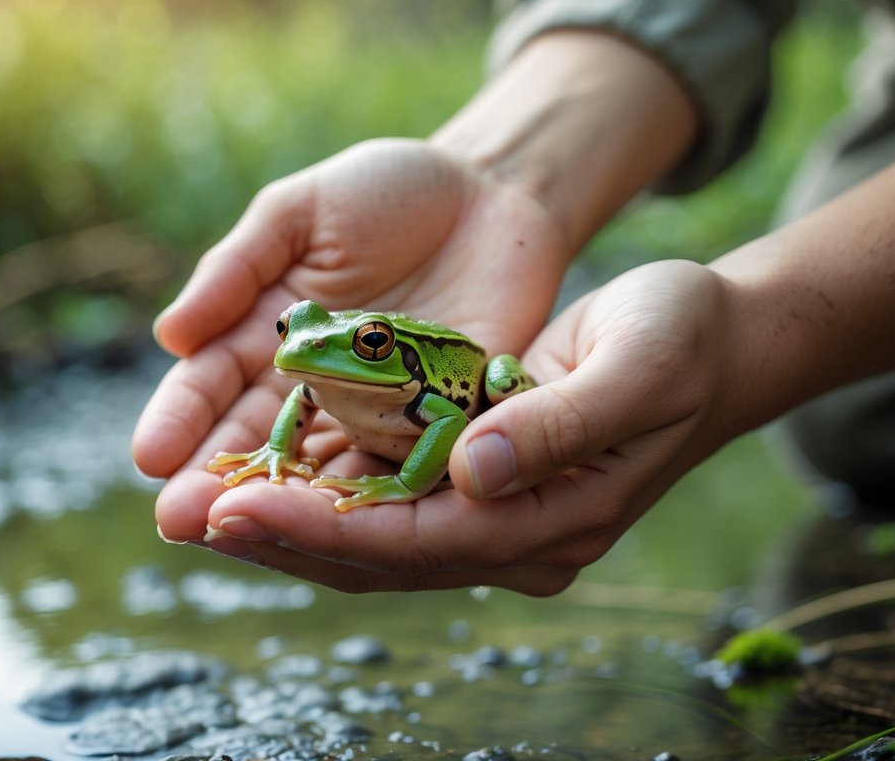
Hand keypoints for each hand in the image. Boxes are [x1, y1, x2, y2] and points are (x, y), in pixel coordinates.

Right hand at [132, 138, 569, 546]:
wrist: (491, 191)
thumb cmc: (388, 190)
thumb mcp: (301, 213)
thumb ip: (240, 268)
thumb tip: (169, 334)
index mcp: (267, 332)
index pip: (212, 384)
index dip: (181, 419)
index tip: (150, 456)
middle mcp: (311, 382)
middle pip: (255, 438)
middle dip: (214, 479)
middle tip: (179, 520)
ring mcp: (371, 407)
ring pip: (316, 464)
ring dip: (279, 502)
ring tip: (237, 530)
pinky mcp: (434, 420)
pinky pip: (395, 461)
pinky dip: (362, 492)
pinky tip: (332, 521)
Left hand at [190, 260, 744, 594]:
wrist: (710, 339)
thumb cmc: (683, 342)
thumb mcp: (639, 366)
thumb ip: (564, 424)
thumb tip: (476, 471)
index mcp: (554, 521)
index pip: (419, 543)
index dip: (321, 532)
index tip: (235, 512)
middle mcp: (516, 535)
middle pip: (380, 555)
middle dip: (281, 537)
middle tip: (184, 516)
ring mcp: (496, 516)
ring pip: (373, 537)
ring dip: (287, 522)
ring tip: (200, 503)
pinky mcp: (478, 483)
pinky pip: (386, 500)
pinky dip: (321, 491)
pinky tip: (261, 475)